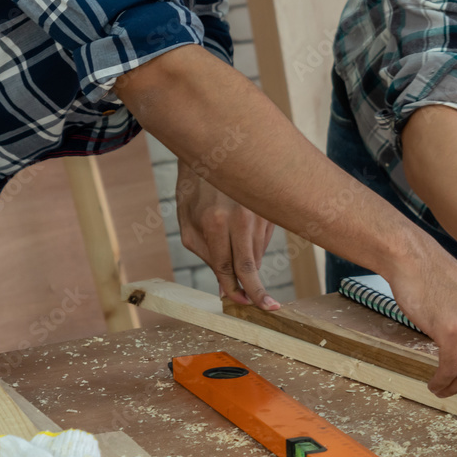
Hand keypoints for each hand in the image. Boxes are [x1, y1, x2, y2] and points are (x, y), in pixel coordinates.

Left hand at [176, 162, 278, 308]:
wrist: (216, 148)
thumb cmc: (196, 186)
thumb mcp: (187, 219)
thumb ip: (203, 251)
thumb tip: (224, 281)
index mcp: (214, 222)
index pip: (226, 267)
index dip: (233, 289)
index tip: (238, 303)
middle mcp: (240, 219)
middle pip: (250, 266)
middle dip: (257, 292)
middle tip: (268, 309)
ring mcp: (258, 214)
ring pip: (258, 253)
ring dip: (248, 263)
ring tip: (232, 243)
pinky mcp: (269, 211)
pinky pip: (263, 240)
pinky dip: (253, 246)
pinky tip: (241, 230)